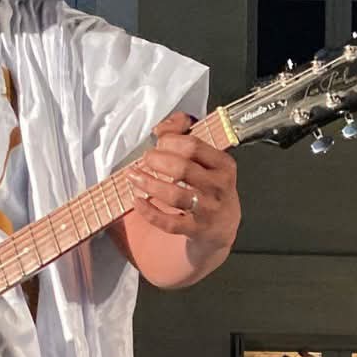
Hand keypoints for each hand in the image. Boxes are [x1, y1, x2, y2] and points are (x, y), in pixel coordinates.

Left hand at [126, 112, 240, 249]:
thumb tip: (162, 127)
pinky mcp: (197, 230)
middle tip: (146, 159)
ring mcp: (208, 210)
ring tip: (134, 176)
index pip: (194, 146)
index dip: (170, 141)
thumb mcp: (207, 160)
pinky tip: (137, 201)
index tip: (159, 142)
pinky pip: (169, 222)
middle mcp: (219, 187)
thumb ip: (184, 134)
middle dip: (157, 160)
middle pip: (183, 168)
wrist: (223, 227)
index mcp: (223, 165)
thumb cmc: (210, 187)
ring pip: (175, 195)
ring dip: (149, 183)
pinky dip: (149, 211)